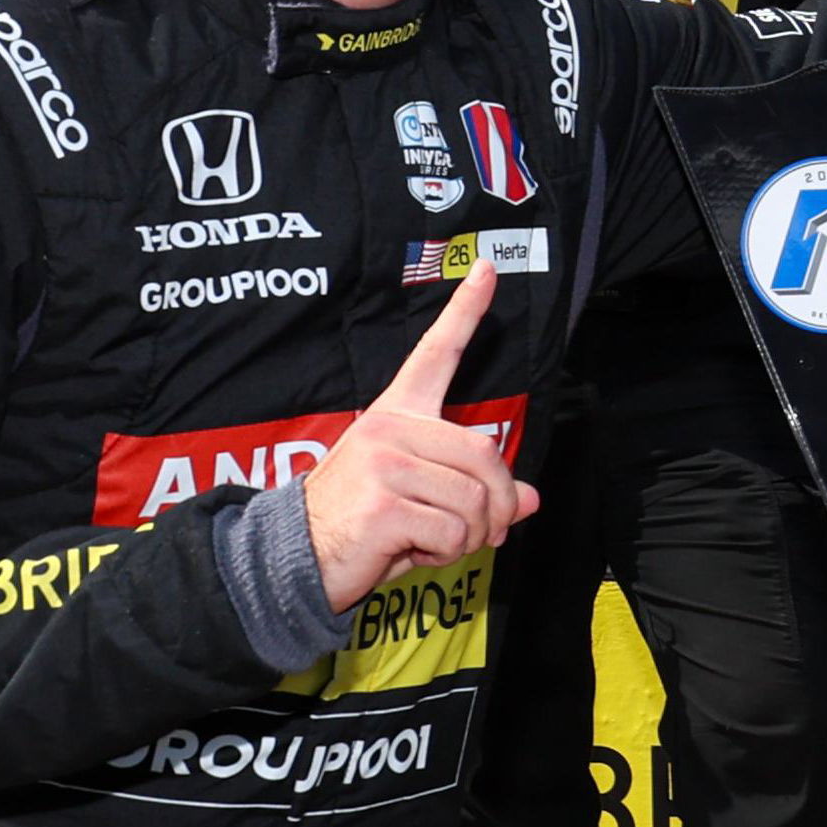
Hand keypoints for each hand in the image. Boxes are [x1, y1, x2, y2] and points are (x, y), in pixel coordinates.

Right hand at [302, 256, 537, 610]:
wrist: (298, 557)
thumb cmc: (365, 526)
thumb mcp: (426, 500)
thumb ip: (476, 491)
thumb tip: (529, 499)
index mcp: (399, 415)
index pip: (435, 354)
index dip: (464, 312)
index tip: (487, 269)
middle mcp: (390, 427)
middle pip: (488, 458)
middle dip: (498, 508)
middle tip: (480, 532)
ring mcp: (384, 461)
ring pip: (477, 502)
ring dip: (470, 537)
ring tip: (430, 539)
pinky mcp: (384, 502)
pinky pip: (455, 532)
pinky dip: (446, 555)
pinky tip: (409, 550)